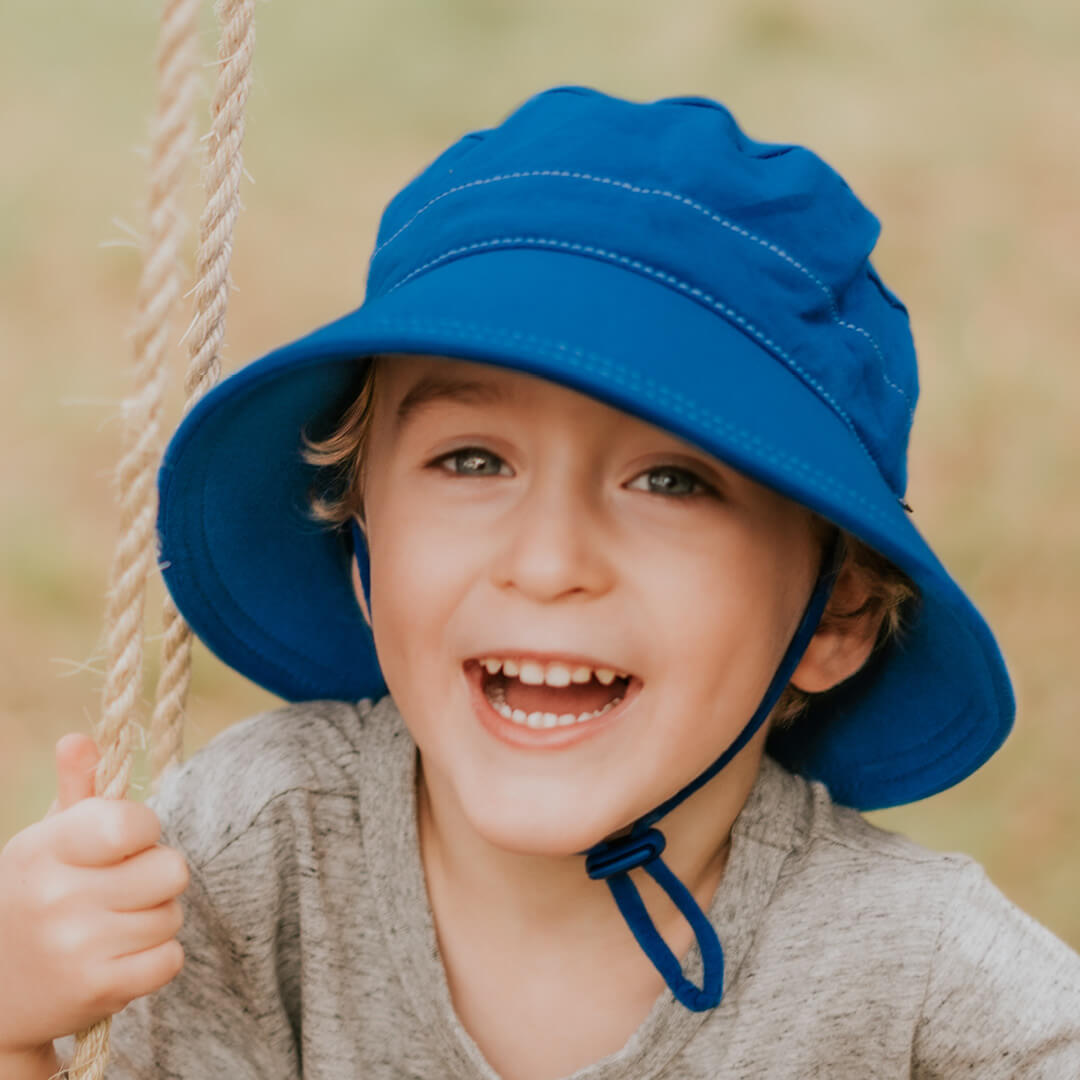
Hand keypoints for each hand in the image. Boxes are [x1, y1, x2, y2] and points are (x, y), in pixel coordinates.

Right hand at [0, 735, 188, 1056]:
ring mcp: (77, 948)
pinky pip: (171, 959)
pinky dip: (156, 959)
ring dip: (155, 919)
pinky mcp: (97, 991)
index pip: (133, 823)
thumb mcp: (44, 843)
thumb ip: (75, 791)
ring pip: (173, 914)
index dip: (146, 829)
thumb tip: (77, 740)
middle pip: (171, 870)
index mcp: (46, 849)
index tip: (127, 842)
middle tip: (123, 888)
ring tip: (115, 925)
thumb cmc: (34, 898)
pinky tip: (121, 957)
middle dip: (156, 877)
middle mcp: (59, 896)